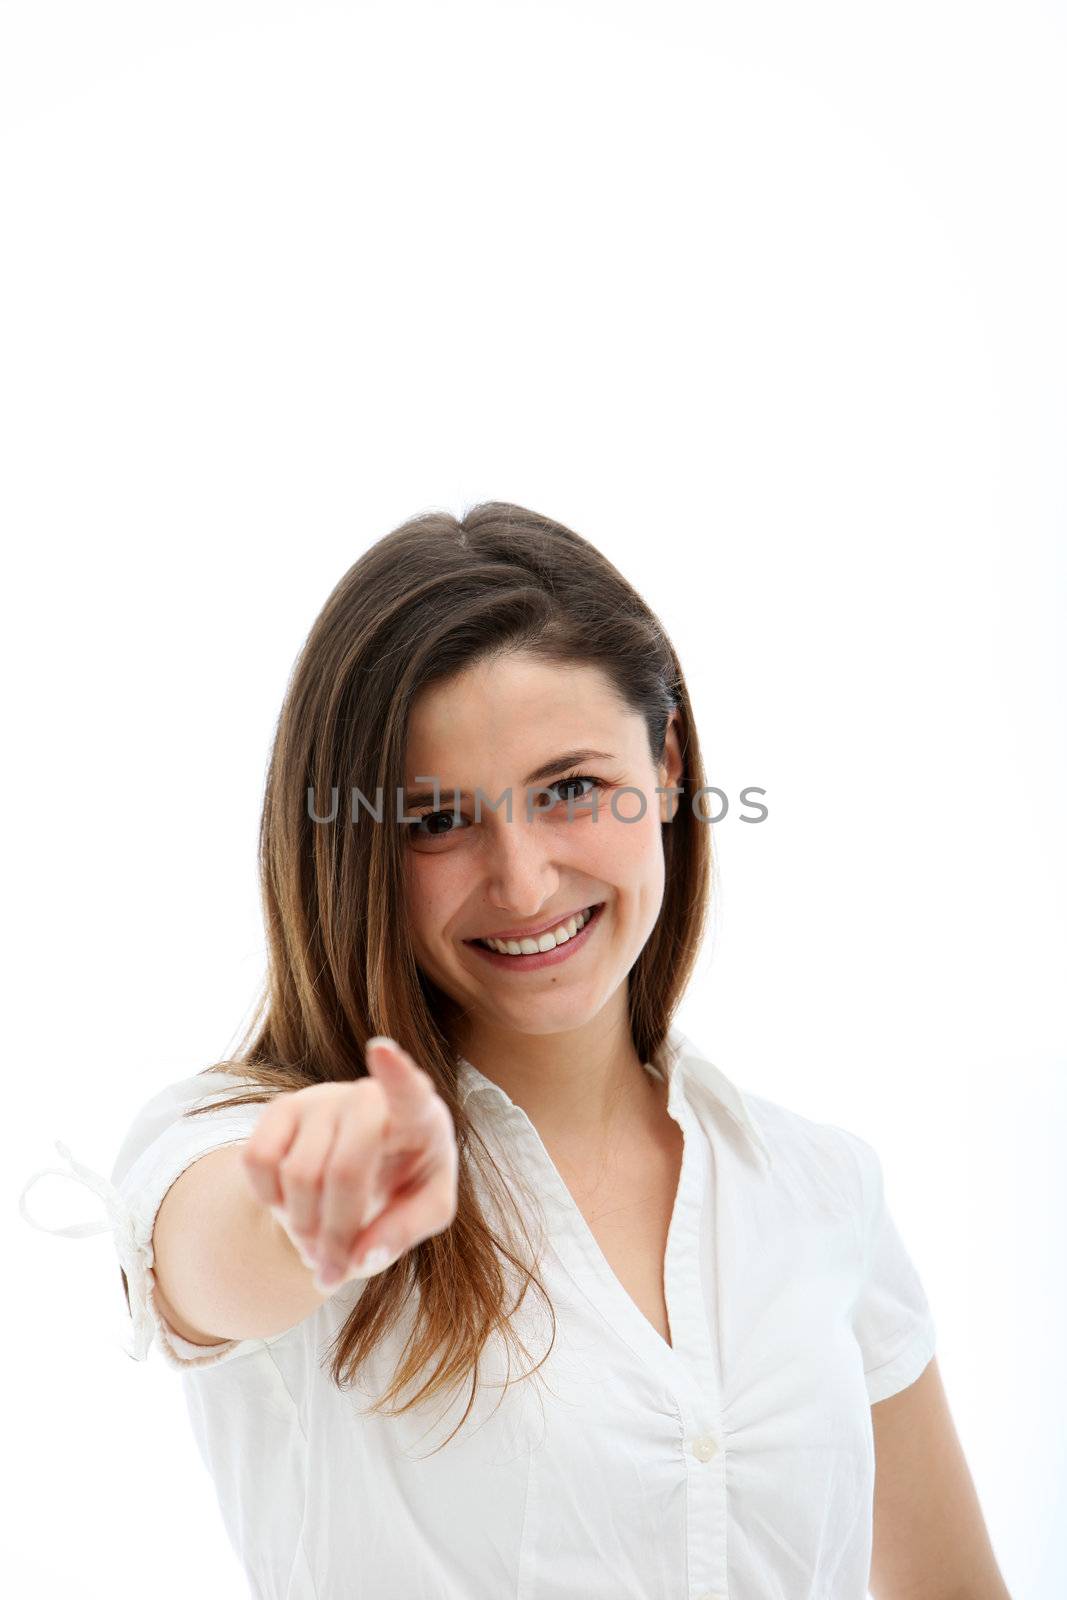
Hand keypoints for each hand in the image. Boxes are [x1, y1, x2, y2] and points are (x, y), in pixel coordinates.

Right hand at [239, 1037, 458, 1291]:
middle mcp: (367, 1096)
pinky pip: (256, 1161)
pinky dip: (269, 1201)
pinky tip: (293, 1205)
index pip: (408, 1090)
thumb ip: (405, 1232)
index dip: (396, 1073)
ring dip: (303, 1228)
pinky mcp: (281, 1108)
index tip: (383, 1050)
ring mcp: (321, 1097)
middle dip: (335, 1233)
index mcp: (418, 1115)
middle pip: (343, 1169)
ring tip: (318, 1243)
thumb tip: (361, 1255)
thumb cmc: (408, 1180)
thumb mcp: (428, 1209)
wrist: (368, 1161)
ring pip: (297, 1176)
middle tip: (335, 1268)